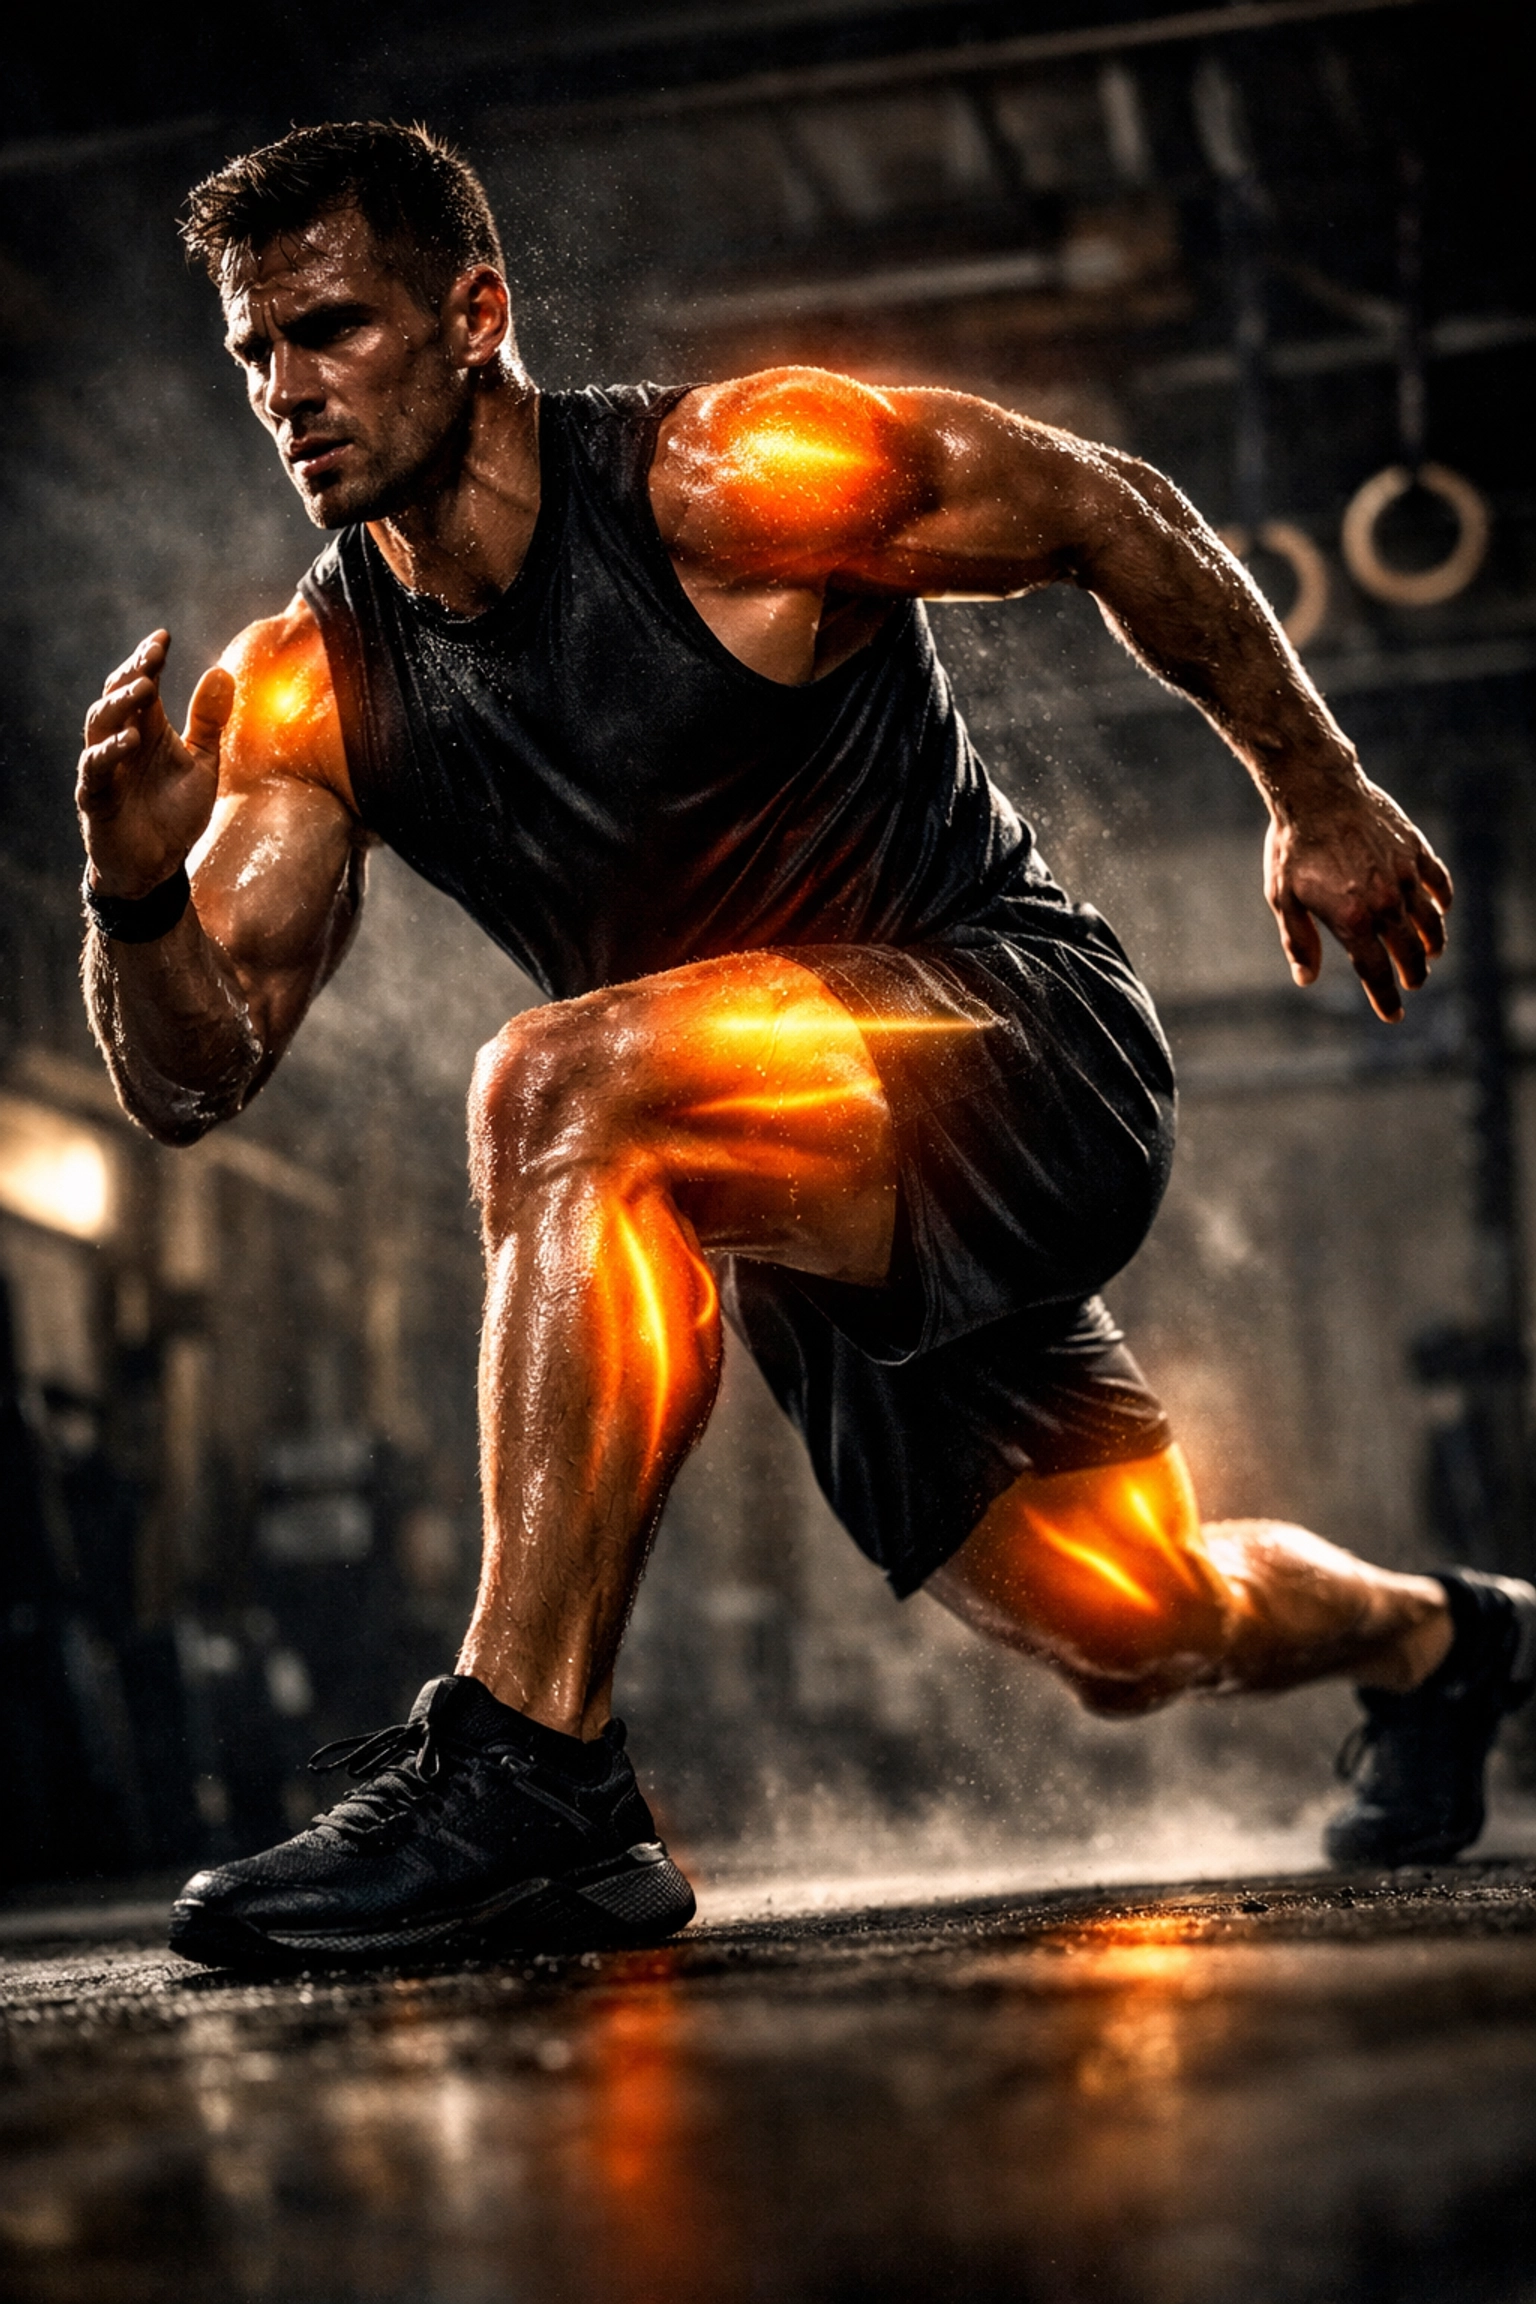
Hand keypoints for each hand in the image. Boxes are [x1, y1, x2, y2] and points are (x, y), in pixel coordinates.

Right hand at [76, 630, 234, 899]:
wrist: (158, 866)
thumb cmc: (176, 812)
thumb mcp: (203, 765)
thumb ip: (210, 723)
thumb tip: (223, 671)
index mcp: (145, 728)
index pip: (140, 683)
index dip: (148, 659)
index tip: (163, 636)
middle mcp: (120, 741)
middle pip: (115, 696)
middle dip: (132, 673)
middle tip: (154, 656)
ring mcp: (104, 767)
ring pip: (99, 724)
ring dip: (121, 704)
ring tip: (147, 688)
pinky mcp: (94, 796)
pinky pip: (95, 768)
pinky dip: (111, 752)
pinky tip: (132, 739)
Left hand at [1264, 776, 1452, 1021]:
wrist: (1316, 790)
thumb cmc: (1292, 846)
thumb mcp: (1282, 898)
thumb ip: (1298, 940)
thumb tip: (1306, 978)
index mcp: (1351, 920)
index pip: (1376, 972)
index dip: (1386, 999)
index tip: (1393, 1016)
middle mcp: (1383, 902)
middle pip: (1409, 952)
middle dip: (1413, 974)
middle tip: (1413, 983)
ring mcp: (1403, 876)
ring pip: (1430, 922)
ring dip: (1433, 943)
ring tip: (1431, 955)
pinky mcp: (1414, 850)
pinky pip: (1437, 882)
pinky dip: (1442, 900)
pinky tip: (1440, 909)